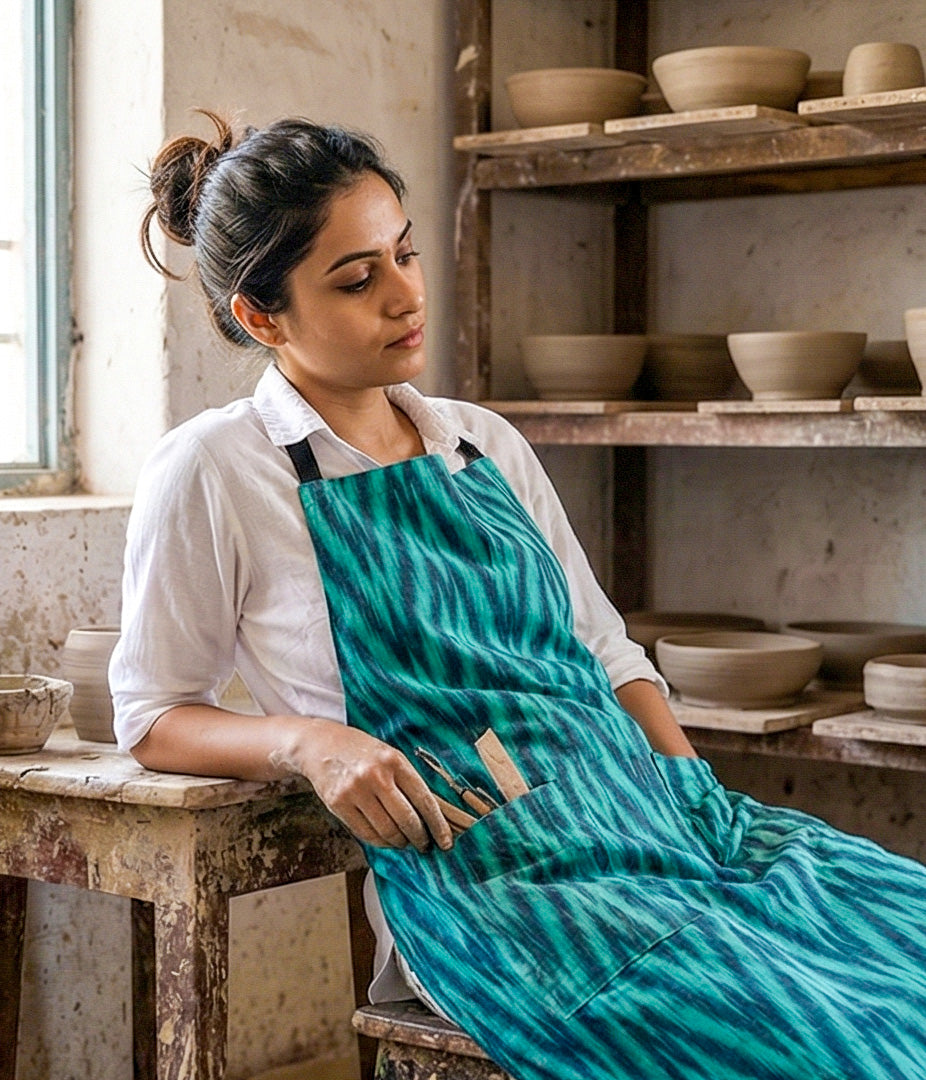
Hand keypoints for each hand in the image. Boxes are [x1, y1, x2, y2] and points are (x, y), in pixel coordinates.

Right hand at [276, 719, 453, 852]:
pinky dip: (380, 842)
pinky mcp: (338, 804)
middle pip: (406, 819)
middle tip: (424, 845)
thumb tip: (429, 815)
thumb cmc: (360, 750)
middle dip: (419, 838)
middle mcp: (375, 775)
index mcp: (394, 760)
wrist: (319, 743)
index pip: (423, 799)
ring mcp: (355, 790)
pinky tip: (386, 840)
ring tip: (404, 842)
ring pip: (386, 830)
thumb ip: (406, 779)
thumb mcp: (388, 754)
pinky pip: (366, 833)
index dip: (437, 825)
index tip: (446, 841)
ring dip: (399, 842)